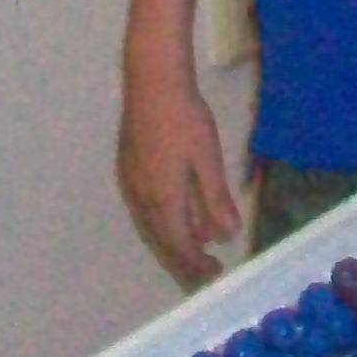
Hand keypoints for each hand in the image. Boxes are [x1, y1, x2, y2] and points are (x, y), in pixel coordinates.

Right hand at [119, 69, 240, 284]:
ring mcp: (132, 182)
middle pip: (163, 239)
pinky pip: (146, 208)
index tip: (214, 274)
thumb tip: (227, 235)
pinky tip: (176, 214)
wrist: (152, 82)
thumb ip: (216, 198)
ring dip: (173, 240)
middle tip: (205, 272)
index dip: (196, 262)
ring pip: (152, 224)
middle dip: (184, 258)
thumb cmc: (184, 118)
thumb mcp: (207, 158)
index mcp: (163, 197)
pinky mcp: (129, 168)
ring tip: (195, 248)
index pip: (180, 243)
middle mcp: (143, 196)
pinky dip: (163, 221)